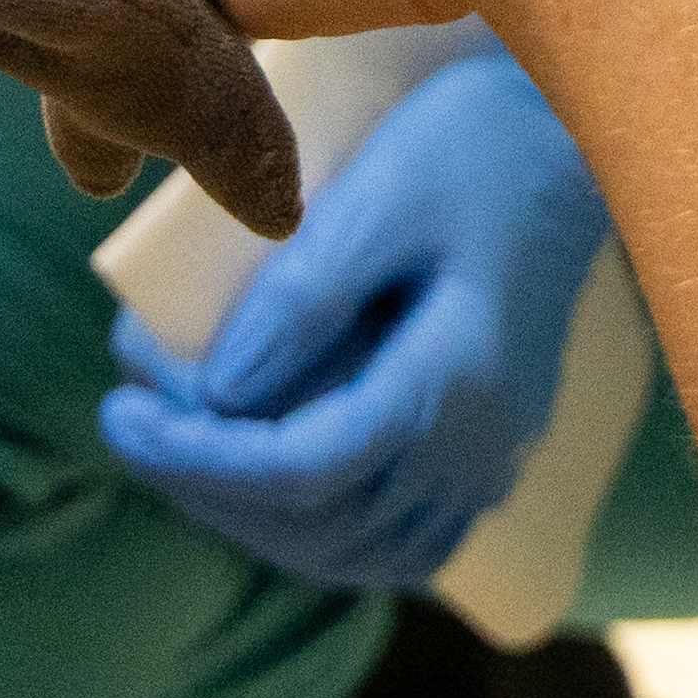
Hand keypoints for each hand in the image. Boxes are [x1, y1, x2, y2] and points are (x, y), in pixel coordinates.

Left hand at [97, 46, 612, 587]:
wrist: (579, 145)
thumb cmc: (477, 148)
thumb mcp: (384, 194)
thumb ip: (304, 297)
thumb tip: (217, 393)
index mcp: (456, 380)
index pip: (305, 469)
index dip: (196, 458)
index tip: (118, 412)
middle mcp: (479, 448)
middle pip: (319, 526)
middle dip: (205, 487)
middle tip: (132, 418)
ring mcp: (489, 465)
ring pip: (354, 552)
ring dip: (253, 520)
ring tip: (179, 450)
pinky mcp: (488, 459)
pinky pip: (395, 541)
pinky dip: (318, 530)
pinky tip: (263, 481)